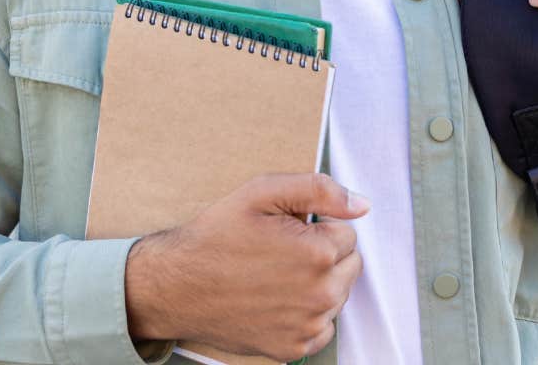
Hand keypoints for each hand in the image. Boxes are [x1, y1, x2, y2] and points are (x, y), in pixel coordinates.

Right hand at [124, 171, 368, 359]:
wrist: (176, 286)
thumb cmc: (215, 237)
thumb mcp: (262, 193)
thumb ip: (318, 190)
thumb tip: (361, 204)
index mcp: (317, 253)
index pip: (348, 233)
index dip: (318, 227)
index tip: (289, 231)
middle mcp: (319, 294)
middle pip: (349, 265)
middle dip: (324, 254)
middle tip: (282, 251)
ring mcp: (307, 325)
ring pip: (337, 296)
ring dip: (317, 283)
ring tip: (275, 275)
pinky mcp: (293, 347)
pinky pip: (322, 327)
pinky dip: (307, 314)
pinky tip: (277, 300)